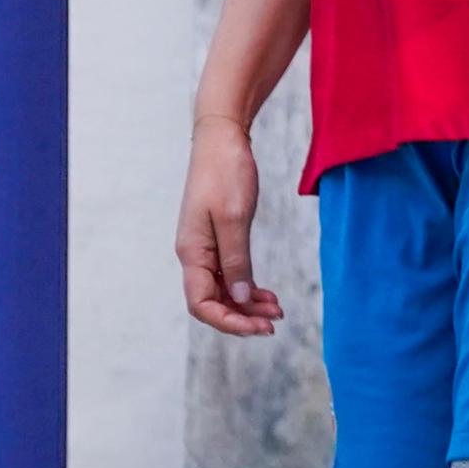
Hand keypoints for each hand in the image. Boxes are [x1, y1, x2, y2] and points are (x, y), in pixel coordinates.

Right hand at [178, 114, 282, 335]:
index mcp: (192, 252)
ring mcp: (205, 247)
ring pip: (223, 290)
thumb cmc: (225, 172)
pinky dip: (248, 287)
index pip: (201, 303)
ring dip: (247, 305)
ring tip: (276, 311)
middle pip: (212, 302)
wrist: (221, 140)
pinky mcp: (218, 238)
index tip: (259, 327)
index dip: (228, 321)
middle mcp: (194, 254)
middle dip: (242, 318)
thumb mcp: (235, 218)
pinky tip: (266, 294)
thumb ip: (236, 260)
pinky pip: (230, 274)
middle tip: (275, 324)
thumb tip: (241, 299)